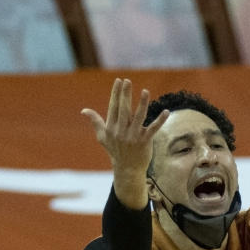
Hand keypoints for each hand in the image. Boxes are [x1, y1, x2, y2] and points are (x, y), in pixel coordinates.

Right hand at [80, 78, 168, 208]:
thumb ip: (95, 122)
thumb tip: (84, 111)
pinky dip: (160, 120)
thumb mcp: (103, 137)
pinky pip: (153, 129)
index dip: (116, 93)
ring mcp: (133, 136)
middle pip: (124, 109)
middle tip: (127, 81)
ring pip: (138, 117)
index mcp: (112, 128)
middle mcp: (121, 131)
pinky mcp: (144, 141)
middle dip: (125, 95)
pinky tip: (166, 111)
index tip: (118, 80)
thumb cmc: (115, 150)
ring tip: (145, 91)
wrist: (127, 169)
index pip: (113, 107)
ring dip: (142, 104)